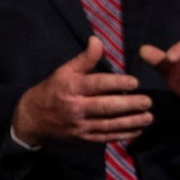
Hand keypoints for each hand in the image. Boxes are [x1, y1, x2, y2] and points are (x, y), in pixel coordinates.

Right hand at [12, 37, 153, 145]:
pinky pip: (106, 137)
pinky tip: (137, 130)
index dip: (116, 83)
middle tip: (147, 101)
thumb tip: (97, 41)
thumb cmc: (51, 91)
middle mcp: (75, 107)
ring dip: (131, 121)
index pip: (96, 84)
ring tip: (148, 117)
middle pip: (105, 106)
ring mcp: (79, 126)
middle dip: (129, 105)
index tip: (135, 82)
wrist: (32, 119)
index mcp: (69, 87)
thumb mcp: (63, 72)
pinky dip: (123, 135)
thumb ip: (84, 59)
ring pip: (109, 124)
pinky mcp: (83, 139)